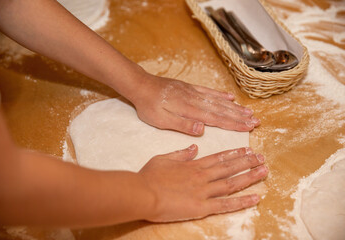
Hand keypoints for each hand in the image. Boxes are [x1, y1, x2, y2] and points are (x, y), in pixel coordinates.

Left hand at [132, 74, 259, 135]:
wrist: (141, 86)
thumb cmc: (149, 106)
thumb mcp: (161, 121)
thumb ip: (182, 125)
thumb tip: (202, 130)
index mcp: (190, 110)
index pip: (216, 119)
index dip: (233, 124)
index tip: (248, 127)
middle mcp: (195, 100)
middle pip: (221, 109)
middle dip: (240, 116)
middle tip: (256, 121)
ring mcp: (193, 92)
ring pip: (218, 100)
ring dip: (234, 107)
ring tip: (249, 111)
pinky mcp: (189, 88)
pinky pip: (208, 91)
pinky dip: (220, 95)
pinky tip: (230, 98)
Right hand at [139, 145, 267, 221]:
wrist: (142, 193)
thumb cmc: (149, 176)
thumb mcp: (164, 158)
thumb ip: (181, 153)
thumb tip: (194, 148)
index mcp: (193, 164)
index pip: (219, 157)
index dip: (234, 153)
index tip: (247, 149)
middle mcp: (202, 176)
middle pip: (230, 167)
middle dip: (247, 161)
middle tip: (262, 158)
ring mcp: (204, 191)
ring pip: (232, 183)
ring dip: (250, 176)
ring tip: (264, 171)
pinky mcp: (202, 207)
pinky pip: (226, 205)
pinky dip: (242, 202)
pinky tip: (255, 198)